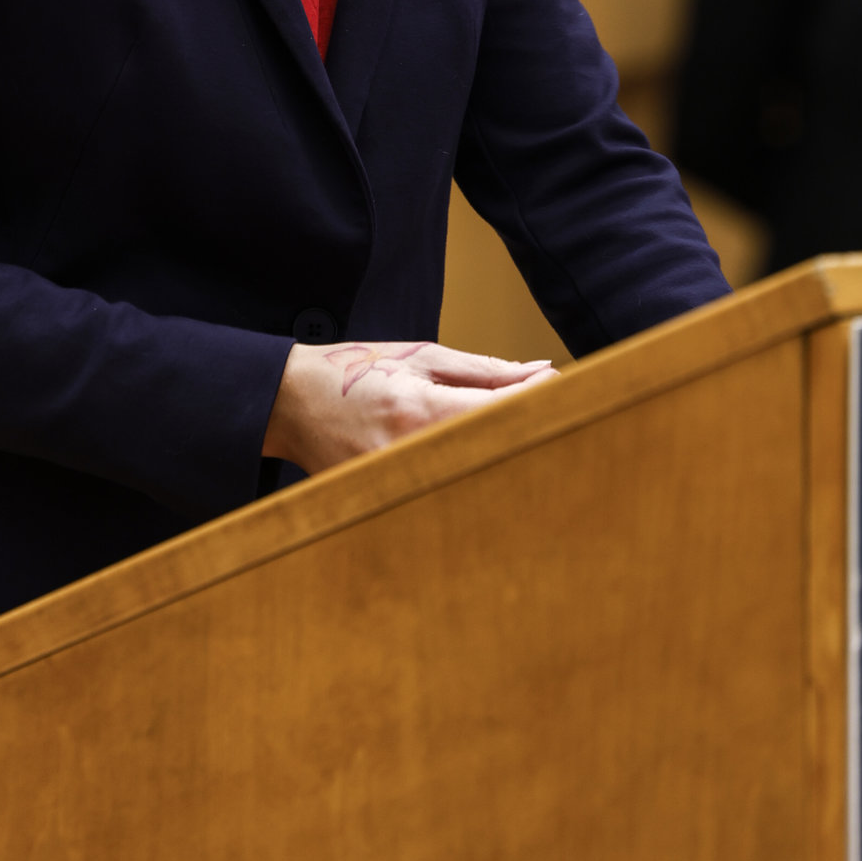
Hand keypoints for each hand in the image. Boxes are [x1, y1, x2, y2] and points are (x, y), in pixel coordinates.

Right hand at [262, 339, 555, 475]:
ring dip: (504, 470)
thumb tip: (544, 374)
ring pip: (472, 483)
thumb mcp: (420, 357)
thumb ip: (484, 372)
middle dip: (531, 445)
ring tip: (534, 466)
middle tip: (570, 441)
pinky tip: (487, 485)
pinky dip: (469, 490)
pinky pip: (442, 500)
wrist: (291, 402)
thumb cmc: (357, 371)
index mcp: (420, 406)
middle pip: (493, 456)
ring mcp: (394, 484)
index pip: (499, 413)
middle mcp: (409, 450)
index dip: (541, 406)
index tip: (571, 399)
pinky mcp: (385, 503)